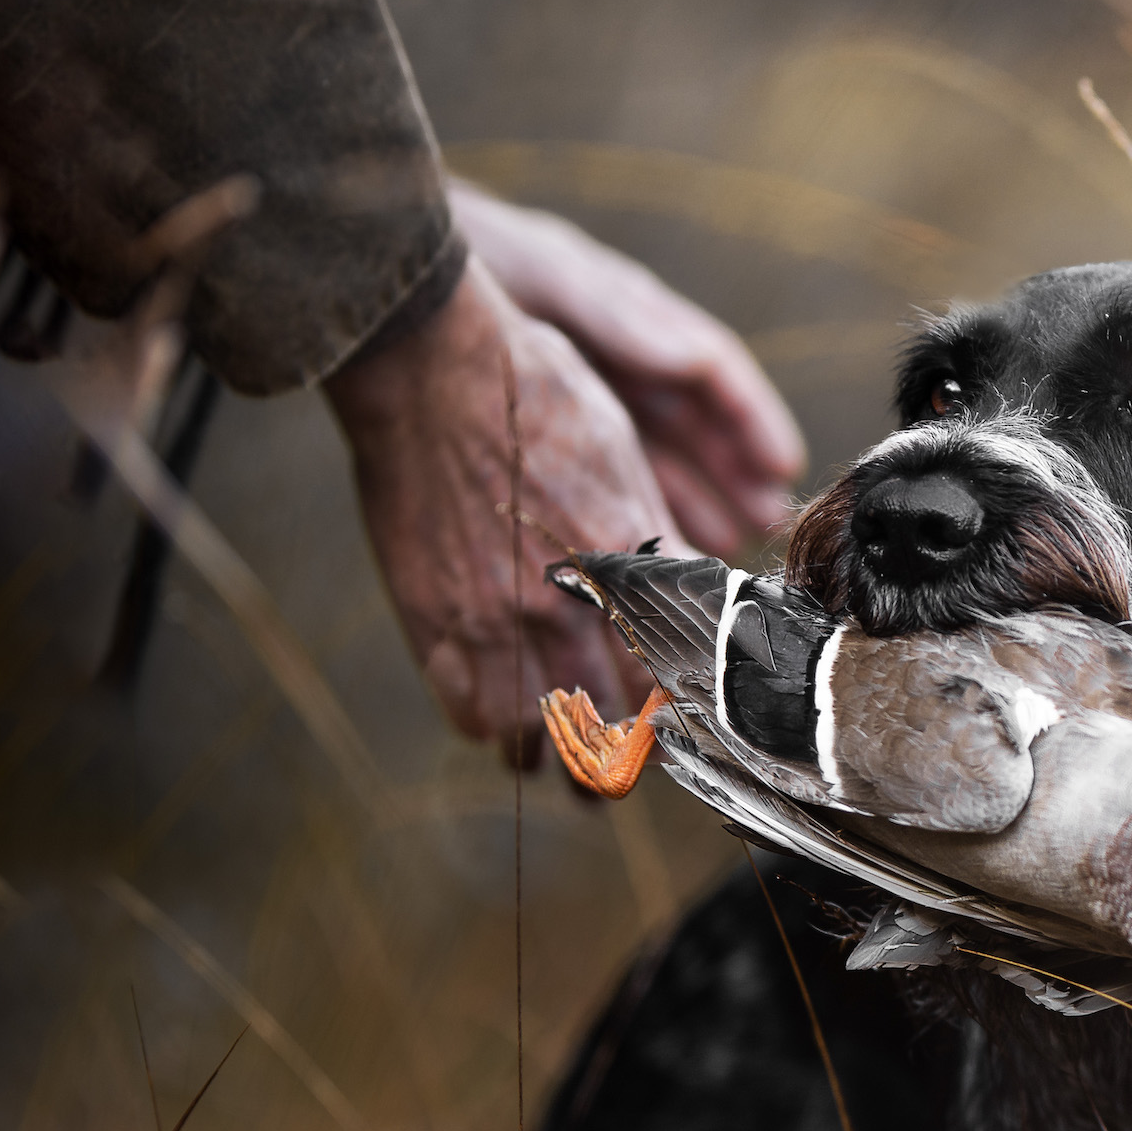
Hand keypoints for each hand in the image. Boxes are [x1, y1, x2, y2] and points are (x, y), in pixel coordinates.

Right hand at [327, 255, 693, 747]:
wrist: (433, 368)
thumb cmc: (536, 397)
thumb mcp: (623, 459)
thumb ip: (657, 537)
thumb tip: (698, 589)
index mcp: (628, 560)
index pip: (679, 671)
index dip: (688, 706)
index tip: (687, 720)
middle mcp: (570, 600)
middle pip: (618, 722)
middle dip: (633, 751)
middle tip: (633, 756)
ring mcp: (498, 619)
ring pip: (545, 738)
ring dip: (564, 756)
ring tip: (574, 762)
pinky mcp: (436, 624)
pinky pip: (473, 717)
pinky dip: (496, 730)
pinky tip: (507, 718)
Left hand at [447, 177, 803, 555]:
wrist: (394, 269)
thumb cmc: (480, 258)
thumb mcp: (554, 279)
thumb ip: (624, 318)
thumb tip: (697, 357)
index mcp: (632, 317)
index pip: (711, 371)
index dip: (751, 418)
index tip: (781, 464)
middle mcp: (619, 359)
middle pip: (692, 426)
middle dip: (733, 475)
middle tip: (766, 523)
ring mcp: (584, 397)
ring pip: (653, 457)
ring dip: (691, 501)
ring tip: (722, 550)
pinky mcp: (550, 431)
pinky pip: (600, 478)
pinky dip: (631, 510)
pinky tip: (650, 551)